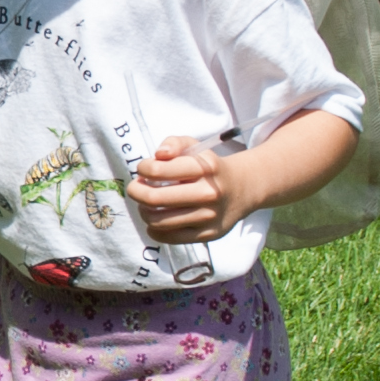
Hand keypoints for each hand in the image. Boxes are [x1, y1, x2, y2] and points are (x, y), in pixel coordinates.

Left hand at [127, 135, 250, 241]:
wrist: (242, 189)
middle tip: (136, 188)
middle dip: (136, 192)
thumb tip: (159, 154)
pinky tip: (156, 220)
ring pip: (158, 221)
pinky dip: (154, 229)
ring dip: (144, 211)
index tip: (144, 169)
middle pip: (154, 199)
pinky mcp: (207, 234)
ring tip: (146, 204)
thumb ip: (174, 143)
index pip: (158, 170)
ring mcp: (208, 216)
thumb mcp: (196, 147)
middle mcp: (208, 193)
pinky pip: (169, 237)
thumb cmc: (209, 168)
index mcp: (204, 168)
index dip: (143, 169)